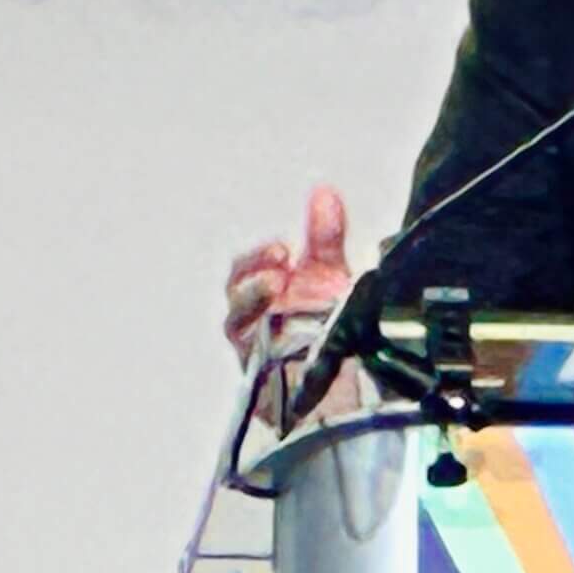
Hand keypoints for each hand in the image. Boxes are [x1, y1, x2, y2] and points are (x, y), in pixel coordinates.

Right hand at [223, 185, 355, 369]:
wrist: (336, 371)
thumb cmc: (319, 316)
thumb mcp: (327, 273)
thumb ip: (324, 236)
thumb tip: (324, 191)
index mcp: (257, 291)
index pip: (242, 271)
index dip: (256, 260)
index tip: (282, 251)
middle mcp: (249, 322)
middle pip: (237, 305)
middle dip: (256, 289)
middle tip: (280, 277)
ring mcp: (257, 353)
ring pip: (249, 335)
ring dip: (273, 320)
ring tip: (297, 306)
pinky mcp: (268, 381)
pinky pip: (268, 368)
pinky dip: (285, 354)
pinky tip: (305, 343)